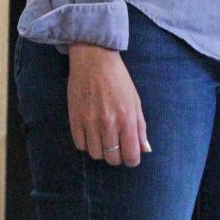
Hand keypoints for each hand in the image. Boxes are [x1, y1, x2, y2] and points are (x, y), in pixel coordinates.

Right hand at [67, 44, 149, 167]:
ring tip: (103, 136)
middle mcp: (108, 123)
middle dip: (117, 155)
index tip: (130, 154)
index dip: (132, 159)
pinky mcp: (74, 120)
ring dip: (101, 150)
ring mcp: (90, 123)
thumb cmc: (118, 79)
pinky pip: (81, 146)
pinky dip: (87, 143)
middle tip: (116, 144)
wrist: (94, 60)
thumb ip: (140, 127)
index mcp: (127, 118)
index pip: (131, 156)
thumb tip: (144, 149)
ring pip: (96, 155)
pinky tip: (91, 132)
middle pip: (112, 158)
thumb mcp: (135, 100)